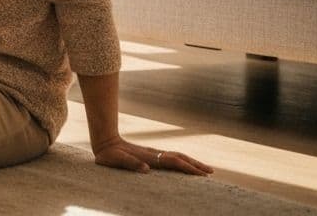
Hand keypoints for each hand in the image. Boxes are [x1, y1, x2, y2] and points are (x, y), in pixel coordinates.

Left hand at [92, 136, 213, 175]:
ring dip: (191, 162)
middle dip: (196, 165)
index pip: (174, 163)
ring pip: (177, 157)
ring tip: (205, 170)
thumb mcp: (117, 160)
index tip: (201, 175)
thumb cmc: (110, 155)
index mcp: (150, 157)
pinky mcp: (151, 155)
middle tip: (211, 173)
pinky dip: (183, 162)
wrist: (104, 142)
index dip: (188, 168)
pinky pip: (171, 159)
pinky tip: (186, 166)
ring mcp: (154, 154)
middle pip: (180, 158)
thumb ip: (131, 163)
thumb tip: (146, 169)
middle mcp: (155, 154)